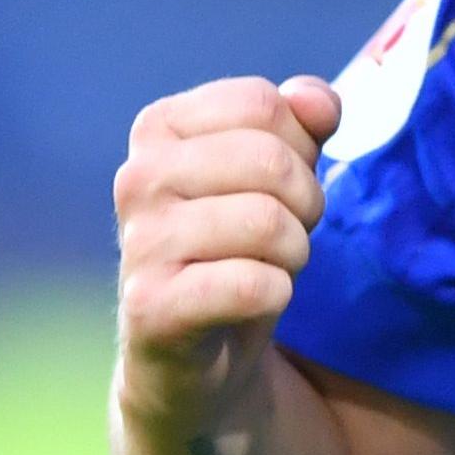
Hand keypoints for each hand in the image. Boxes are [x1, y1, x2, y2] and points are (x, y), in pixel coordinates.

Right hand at [113, 74, 341, 418]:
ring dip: (294, 251)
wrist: (198, 353)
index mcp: (160, 128)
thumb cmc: (242, 244)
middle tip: (286, 232)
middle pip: (270, 161)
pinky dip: (277, 293)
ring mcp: (139, 242)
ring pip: (268, 222)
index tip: (282, 184)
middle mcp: (137, 177)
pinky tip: (256, 300)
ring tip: (270, 266)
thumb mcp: (278, 171)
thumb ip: (302, 121)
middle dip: (305, 202)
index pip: (262, 104)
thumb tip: (317, 101)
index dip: (299, 145)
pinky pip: (253, 284)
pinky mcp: (151, 307)